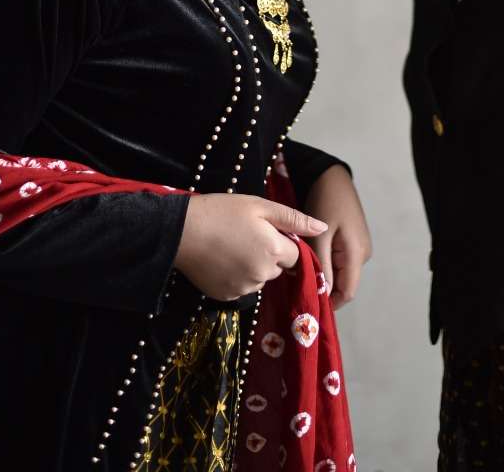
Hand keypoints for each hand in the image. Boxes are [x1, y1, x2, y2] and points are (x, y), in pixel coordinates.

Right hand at [173, 193, 326, 301]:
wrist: (181, 231)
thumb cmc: (222, 211)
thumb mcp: (259, 206)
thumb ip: (294, 219)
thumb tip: (322, 227)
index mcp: (273, 250)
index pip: (295, 255)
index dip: (283, 242)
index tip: (267, 231)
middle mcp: (262, 275)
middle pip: (278, 268)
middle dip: (270, 254)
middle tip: (246, 235)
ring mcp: (243, 289)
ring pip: (261, 279)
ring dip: (254, 267)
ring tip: (232, 246)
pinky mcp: (226, 297)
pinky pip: (242, 287)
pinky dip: (237, 276)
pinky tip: (222, 260)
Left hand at [304, 164, 372, 311]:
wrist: (332, 177)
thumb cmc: (325, 202)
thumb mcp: (320, 235)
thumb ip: (321, 264)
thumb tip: (322, 293)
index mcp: (356, 254)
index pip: (347, 292)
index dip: (330, 302)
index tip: (307, 304)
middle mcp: (362, 254)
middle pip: (344, 284)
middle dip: (324, 289)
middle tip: (298, 289)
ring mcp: (359, 247)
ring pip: (341, 273)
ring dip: (324, 275)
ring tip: (301, 273)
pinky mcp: (354, 241)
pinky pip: (341, 261)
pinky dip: (327, 264)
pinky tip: (311, 259)